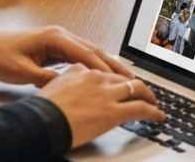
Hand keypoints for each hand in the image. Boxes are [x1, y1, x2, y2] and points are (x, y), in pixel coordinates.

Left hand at [0, 27, 132, 84]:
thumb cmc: (1, 56)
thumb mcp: (22, 72)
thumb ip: (45, 78)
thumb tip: (66, 86)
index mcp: (55, 37)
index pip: (85, 52)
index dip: (102, 67)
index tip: (117, 78)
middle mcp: (62, 35)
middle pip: (94, 50)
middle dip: (113, 64)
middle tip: (130, 77)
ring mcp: (61, 39)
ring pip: (90, 51)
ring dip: (107, 64)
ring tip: (123, 77)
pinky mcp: (58, 46)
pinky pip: (82, 54)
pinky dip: (94, 64)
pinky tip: (102, 74)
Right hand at [38, 65, 164, 148]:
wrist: (37, 123)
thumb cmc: (37, 112)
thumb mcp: (50, 89)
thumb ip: (64, 84)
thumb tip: (68, 90)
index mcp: (80, 70)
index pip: (103, 71)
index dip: (114, 80)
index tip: (119, 85)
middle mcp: (96, 77)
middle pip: (122, 78)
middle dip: (134, 86)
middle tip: (142, 93)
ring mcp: (106, 93)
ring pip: (136, 88)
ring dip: (148, 96)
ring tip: (153, 103)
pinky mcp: (113, 111)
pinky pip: (140, 108)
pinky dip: (152, 112)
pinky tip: (157, 116)